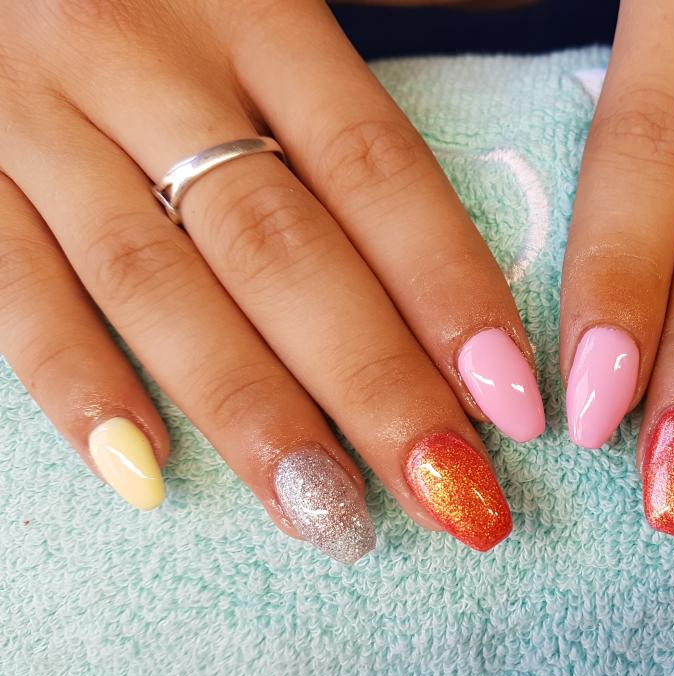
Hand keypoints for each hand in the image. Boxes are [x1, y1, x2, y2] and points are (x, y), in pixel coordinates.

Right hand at [0, 0, 545, 561]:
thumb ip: (343, 92)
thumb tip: (466, 222)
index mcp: (256, 8)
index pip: (377, 172)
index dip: (451, 290)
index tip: (514, 402)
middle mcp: (148, 63)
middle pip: (282, 252)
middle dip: (374, 388)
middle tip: (452, 494)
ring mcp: (37, 117)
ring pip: (157, 289)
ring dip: (251, 414)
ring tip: (330, 517)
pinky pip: (10, 288)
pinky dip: (75, 383)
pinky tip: (144, 476)